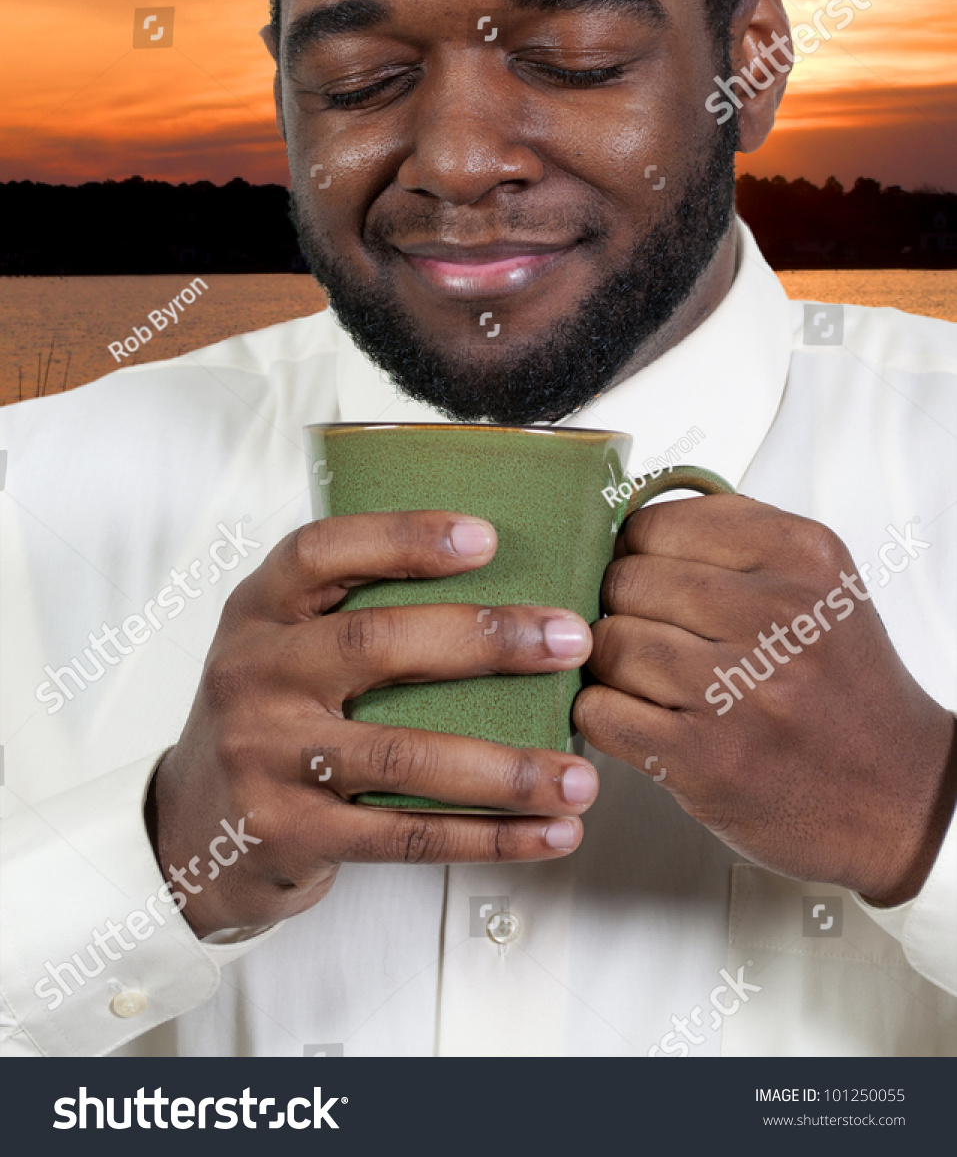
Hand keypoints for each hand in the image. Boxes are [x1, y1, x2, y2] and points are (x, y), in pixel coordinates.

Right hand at [150, 512, 597, 936]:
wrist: (190, 832)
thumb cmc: (267, 718)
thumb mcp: (282, 644)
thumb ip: (354, 609)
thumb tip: (505, 580)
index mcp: (259, 611)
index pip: (323, 552)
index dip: (404, 537)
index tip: (487, 537)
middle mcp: (256, 675)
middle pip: (374, 644)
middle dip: (486, 639)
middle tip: (570, 640)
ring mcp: (267, 757)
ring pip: (401, 757)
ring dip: (504, 768)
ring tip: (578, 774)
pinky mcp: (289, 833)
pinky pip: (402, 837)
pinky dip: (486, 836)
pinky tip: (546, 832)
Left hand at [574, 495, 956, 905]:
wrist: (900, 796)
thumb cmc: (841, 686)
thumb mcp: (816, 584)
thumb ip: (732, 540)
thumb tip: (623, 524)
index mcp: (804, 556)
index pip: (659, 523)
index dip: (635, 552)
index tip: (649, 576)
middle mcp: (778, 616)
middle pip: (628, 581)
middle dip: (621, 608)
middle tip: (647, 631)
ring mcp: (741, 691)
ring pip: (610, 644)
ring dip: (610, 664)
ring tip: (645, 678)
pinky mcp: (708, 759)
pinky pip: (601, 711)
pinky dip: (602, 712)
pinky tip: (637, 717)